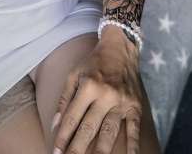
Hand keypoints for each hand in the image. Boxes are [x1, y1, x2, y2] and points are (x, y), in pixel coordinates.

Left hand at [51, 27, 142, 153]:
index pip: (72, 118)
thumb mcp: (74, 74)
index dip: (62, 138)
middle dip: (76, 149)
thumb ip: (64, 99)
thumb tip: (55, 126)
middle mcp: (106, 95)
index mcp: (88, 86)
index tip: (56, 153)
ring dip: (99, 153)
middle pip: (89, 129)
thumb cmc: (93, 62)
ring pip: (109, 134)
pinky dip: (132, 147)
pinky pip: (134, 130)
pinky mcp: (136, 106)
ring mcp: (122, 102)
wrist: (120, 48)